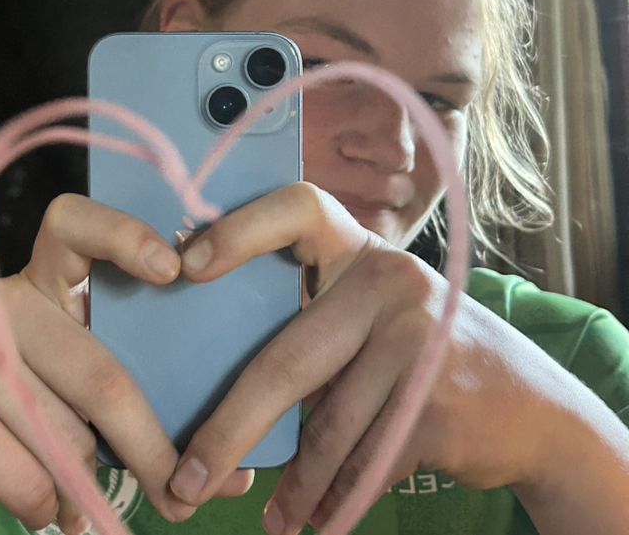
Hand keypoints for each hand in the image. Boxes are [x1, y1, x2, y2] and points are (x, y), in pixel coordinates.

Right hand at [0, 193, 251, 534]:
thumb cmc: (10, 415)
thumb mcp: (66, 386)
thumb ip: (129, 400)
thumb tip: (237, 474)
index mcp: (43, 283)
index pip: (76, 225)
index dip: (126, 235)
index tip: (172, 270)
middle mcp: (3, 304)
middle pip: (100, 374)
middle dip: (150, 448)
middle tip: (183, 497)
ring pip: (69, 438)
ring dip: (88, 488)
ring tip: (84, 504)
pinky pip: (33, 477)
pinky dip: (50, 508)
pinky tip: (39, 505)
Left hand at [167, 183, 628, 534]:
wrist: (528, 404)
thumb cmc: (421, 354)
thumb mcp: (372, 321)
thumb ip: (314, 331)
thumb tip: (219, 387)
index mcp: (360, 252)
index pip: (297, 208)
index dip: (240, 229)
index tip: (186, 266)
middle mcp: (389, 281)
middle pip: (287, 359)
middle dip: (228, 430)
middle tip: (183, 482)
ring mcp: (418, 338)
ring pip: (327, 428)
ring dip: (294, 486)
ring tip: (273, 518)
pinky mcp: (438, 399)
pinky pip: (365, 461)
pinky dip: (335, 498)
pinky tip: (318, 518)